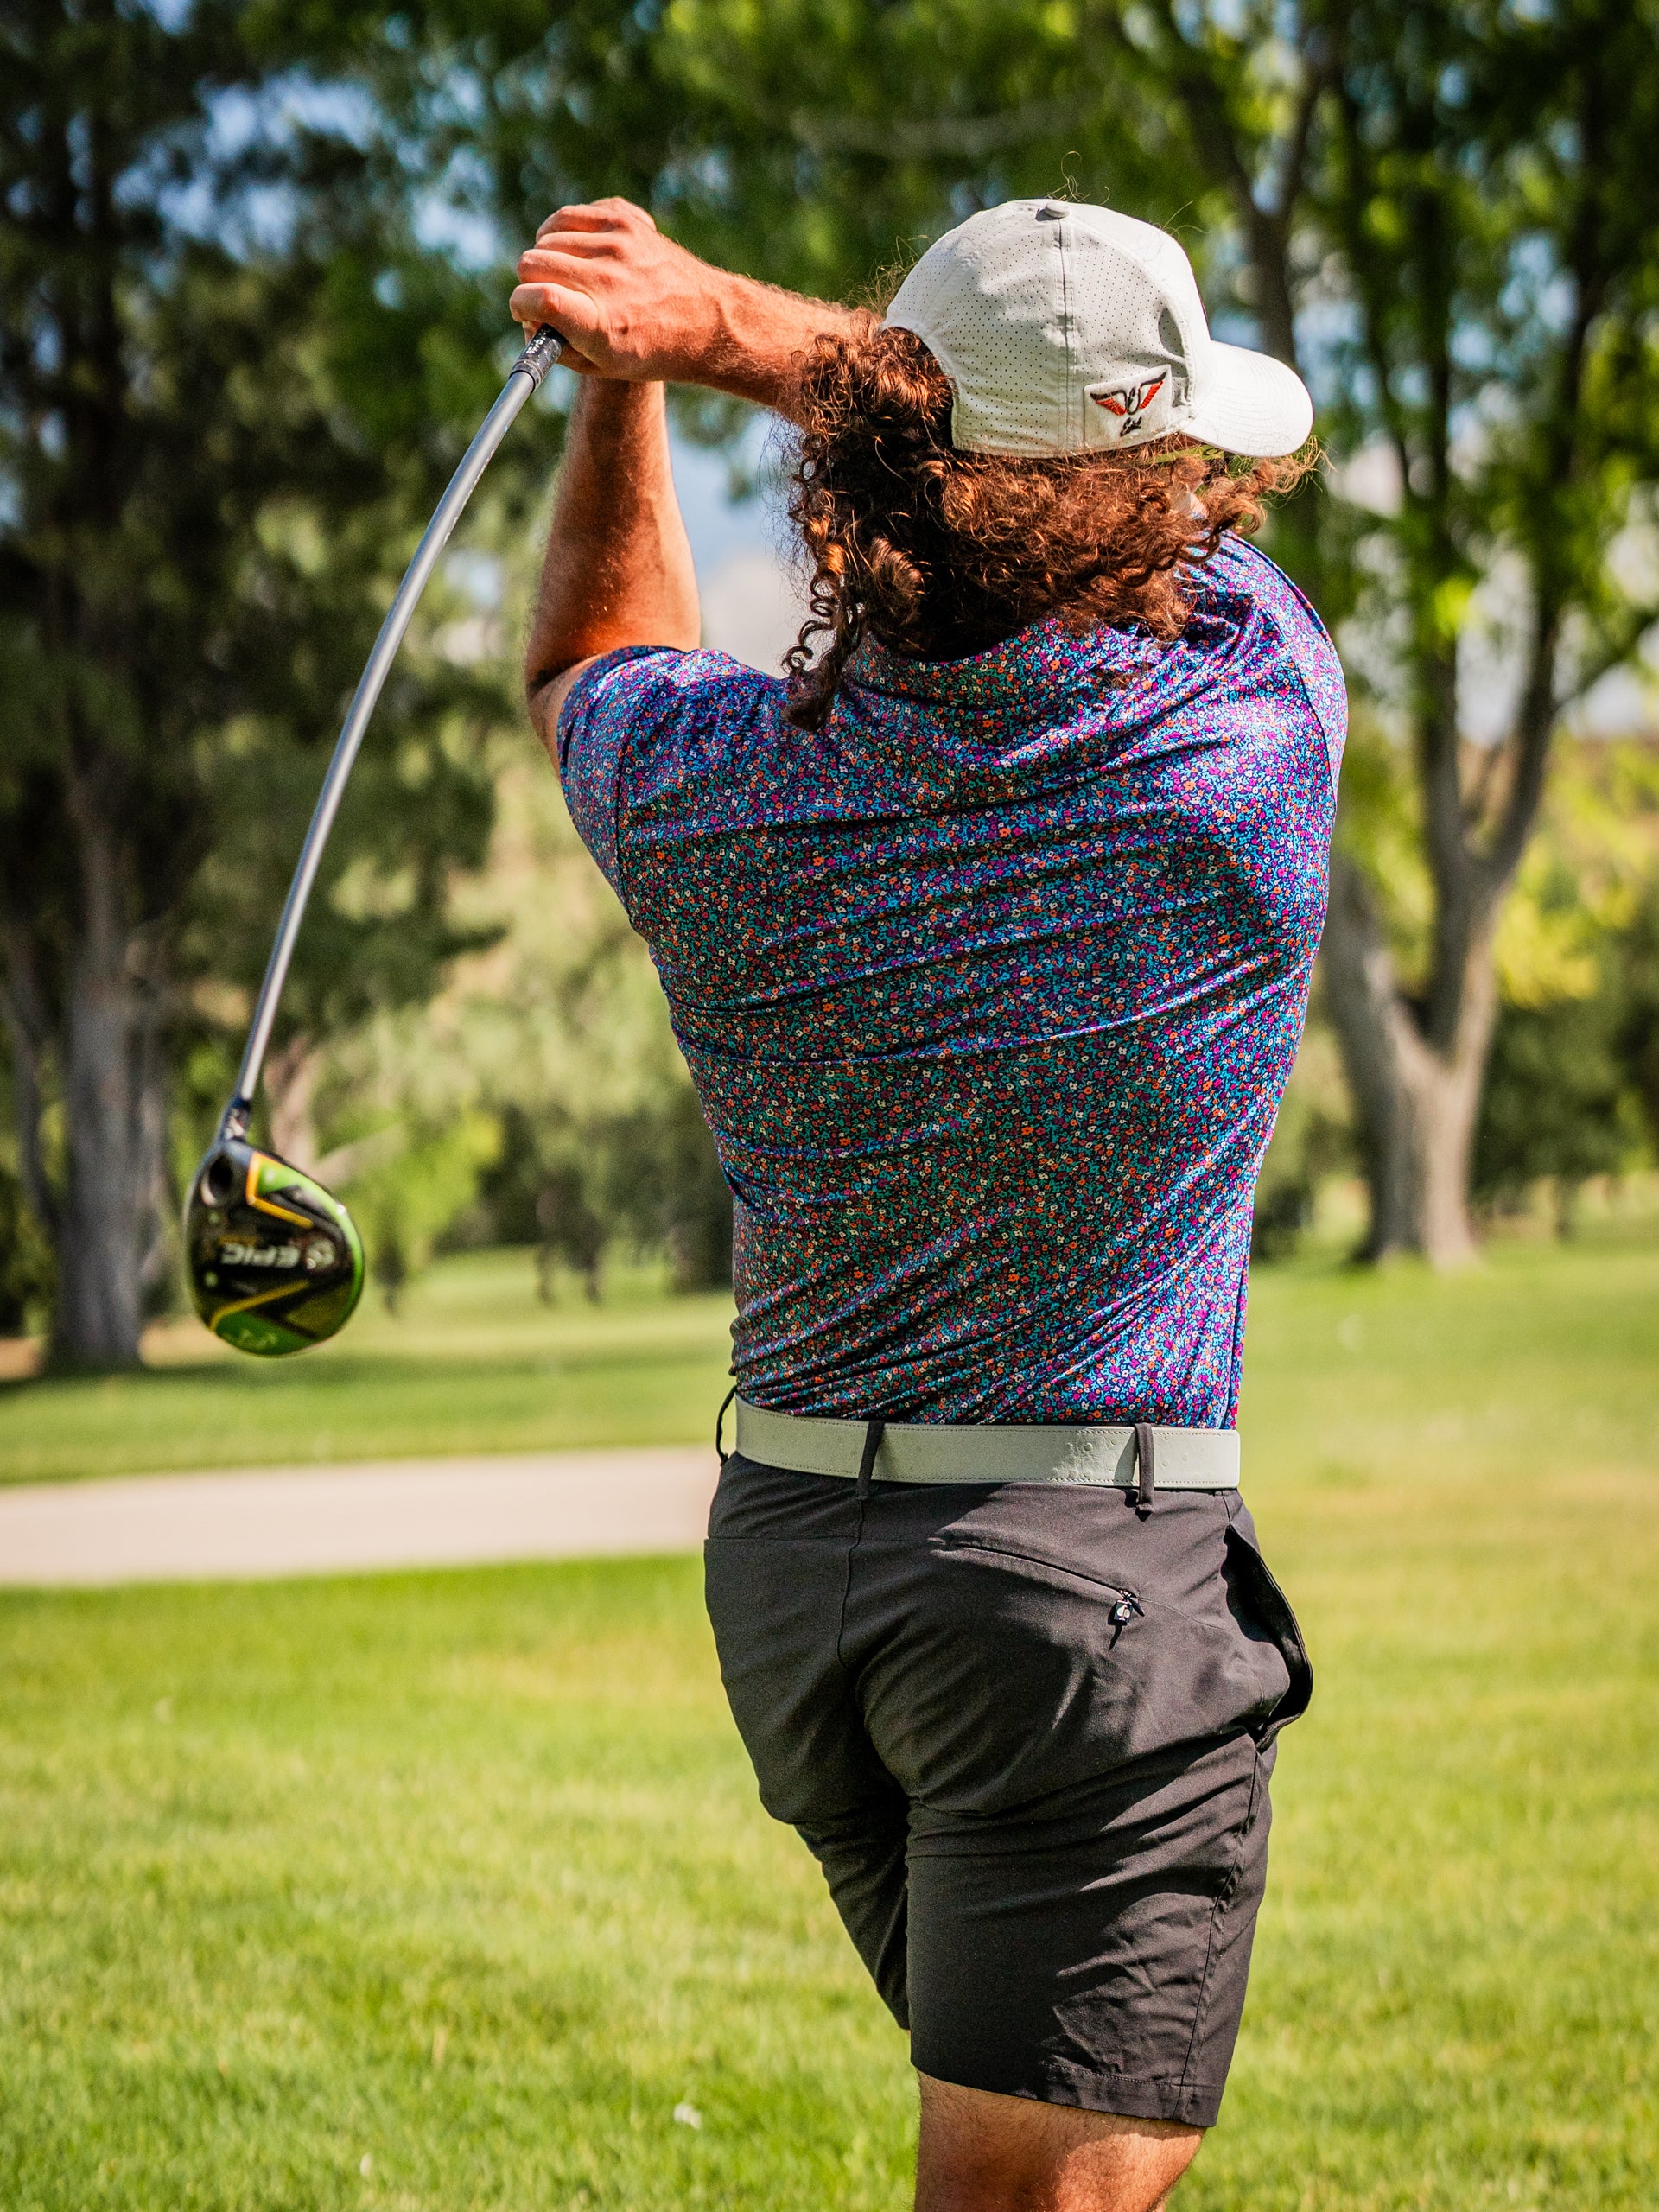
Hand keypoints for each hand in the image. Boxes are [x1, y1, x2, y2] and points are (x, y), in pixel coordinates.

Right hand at [510, 197, 868, 417]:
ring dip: (546, 258)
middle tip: (546, 298)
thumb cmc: (650, 350)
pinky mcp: (624, 218)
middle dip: (530, 284)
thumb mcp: (602, 365)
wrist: (707, 321)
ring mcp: (617, 243)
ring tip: (563, 277)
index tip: (524, 312)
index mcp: (602, 324)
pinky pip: (569, 215)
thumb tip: (527, 319)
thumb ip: (557, 345)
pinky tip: (576, 251)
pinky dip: (562, 232)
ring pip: (546, 238)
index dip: (521, 304)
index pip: (540, 298)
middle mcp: (609, 279)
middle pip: (532, 263)